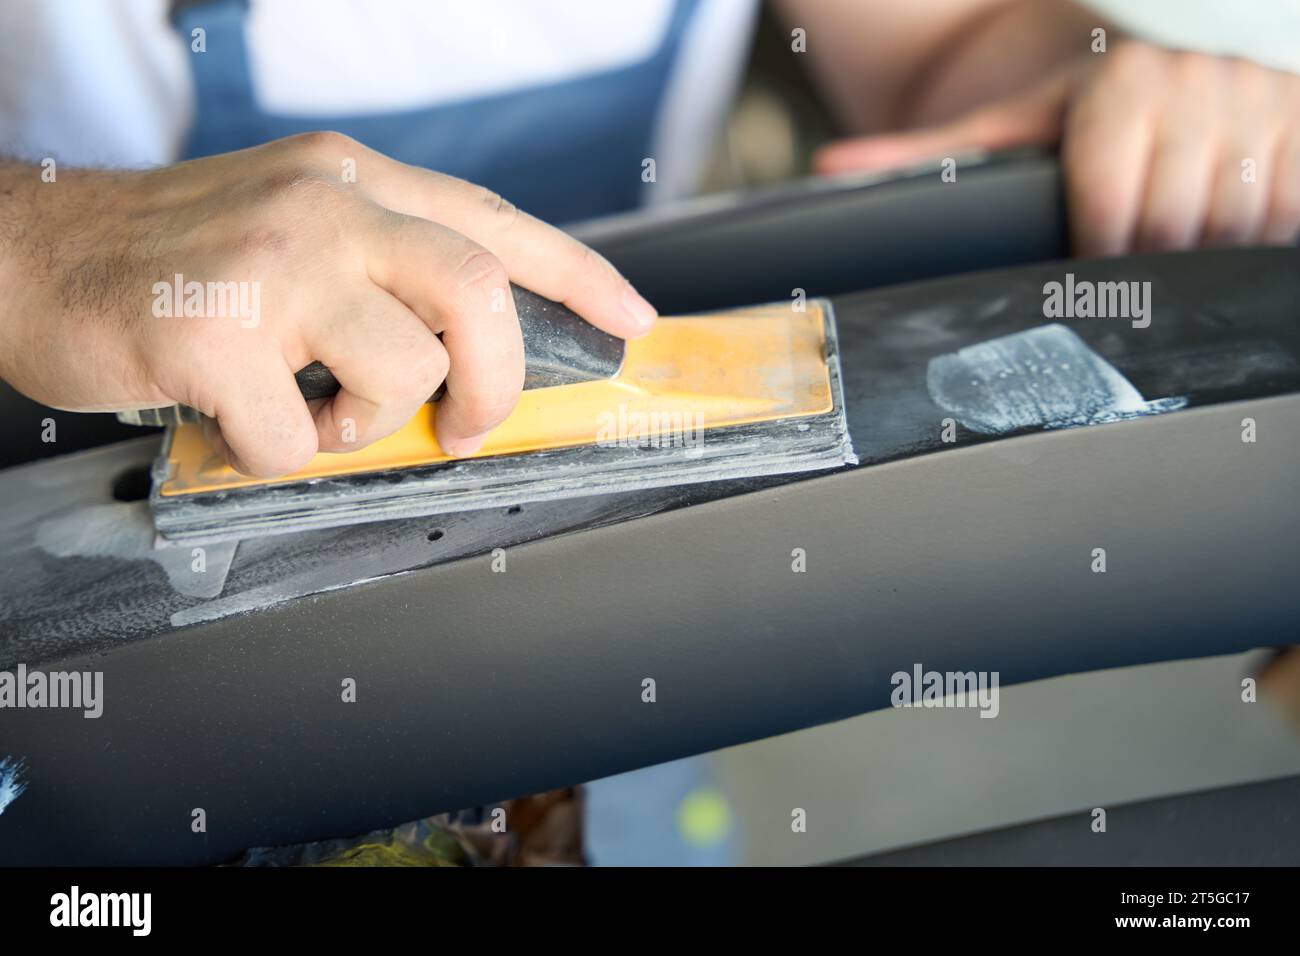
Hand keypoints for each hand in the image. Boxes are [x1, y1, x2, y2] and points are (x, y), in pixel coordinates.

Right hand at [0, 132, 656, 475]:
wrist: (31, 252)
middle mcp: (325, 207)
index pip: (498, 222)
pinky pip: (296, 441)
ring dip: (364, 424)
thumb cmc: (173, 257)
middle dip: (493, 383)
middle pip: (480, 295)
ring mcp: (270, 267)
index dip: (580, 275)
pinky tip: (237, 423)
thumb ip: (380, 269)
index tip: (631, 320)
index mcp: (354, 182)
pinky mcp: (213, 334)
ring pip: (400, 374)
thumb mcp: (292, 225)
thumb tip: (468, 352)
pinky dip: (276, 457)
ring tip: (308, 413)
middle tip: (464, 425)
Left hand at [815, 42, 1299, 255]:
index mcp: (1122, 82)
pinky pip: (1292, 207)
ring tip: (1170, 269)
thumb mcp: (997, 135)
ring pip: (1242, 219)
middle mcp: (1198, 79)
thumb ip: (919, 156)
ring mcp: (1259, 96)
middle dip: (1148, 267)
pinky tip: (1224, 250)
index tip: (1086, 284)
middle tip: (1125, 291)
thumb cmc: (1062, 119)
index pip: (1115, 199)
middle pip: (1179, 218)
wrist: (1137, 76)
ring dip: (1206, 259)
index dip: (1098, 256)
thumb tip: (832, 170)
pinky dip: (1264, 241)